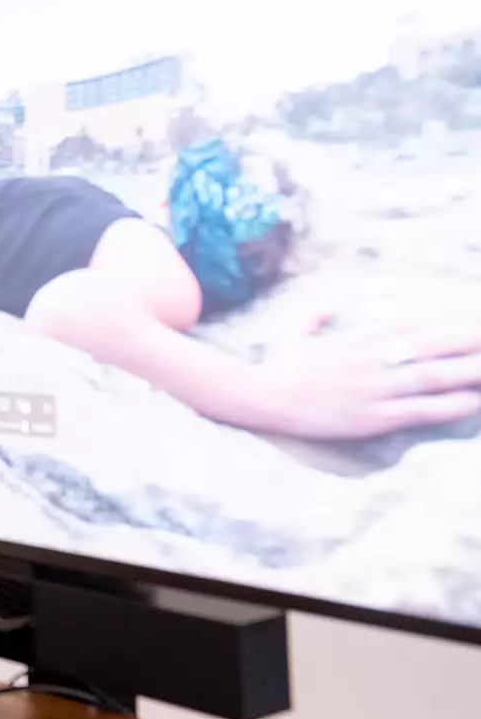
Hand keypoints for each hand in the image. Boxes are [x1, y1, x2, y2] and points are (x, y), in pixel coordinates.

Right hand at [255, 325, 480, 438]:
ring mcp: (374, 389)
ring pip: (434, 376)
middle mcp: (373, 360)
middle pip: (434, 346)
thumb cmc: (276, 367)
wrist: (259, 397)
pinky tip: (474, 400)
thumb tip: (333, 301)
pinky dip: (450, 405)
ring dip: (469, 370)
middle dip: (470, 341)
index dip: (449, 322)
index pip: (415, 325)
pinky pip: (421, 409)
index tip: (474, 320)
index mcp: (358, 338)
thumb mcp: (294, 333)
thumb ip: (318, 316)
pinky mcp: (373, 417)